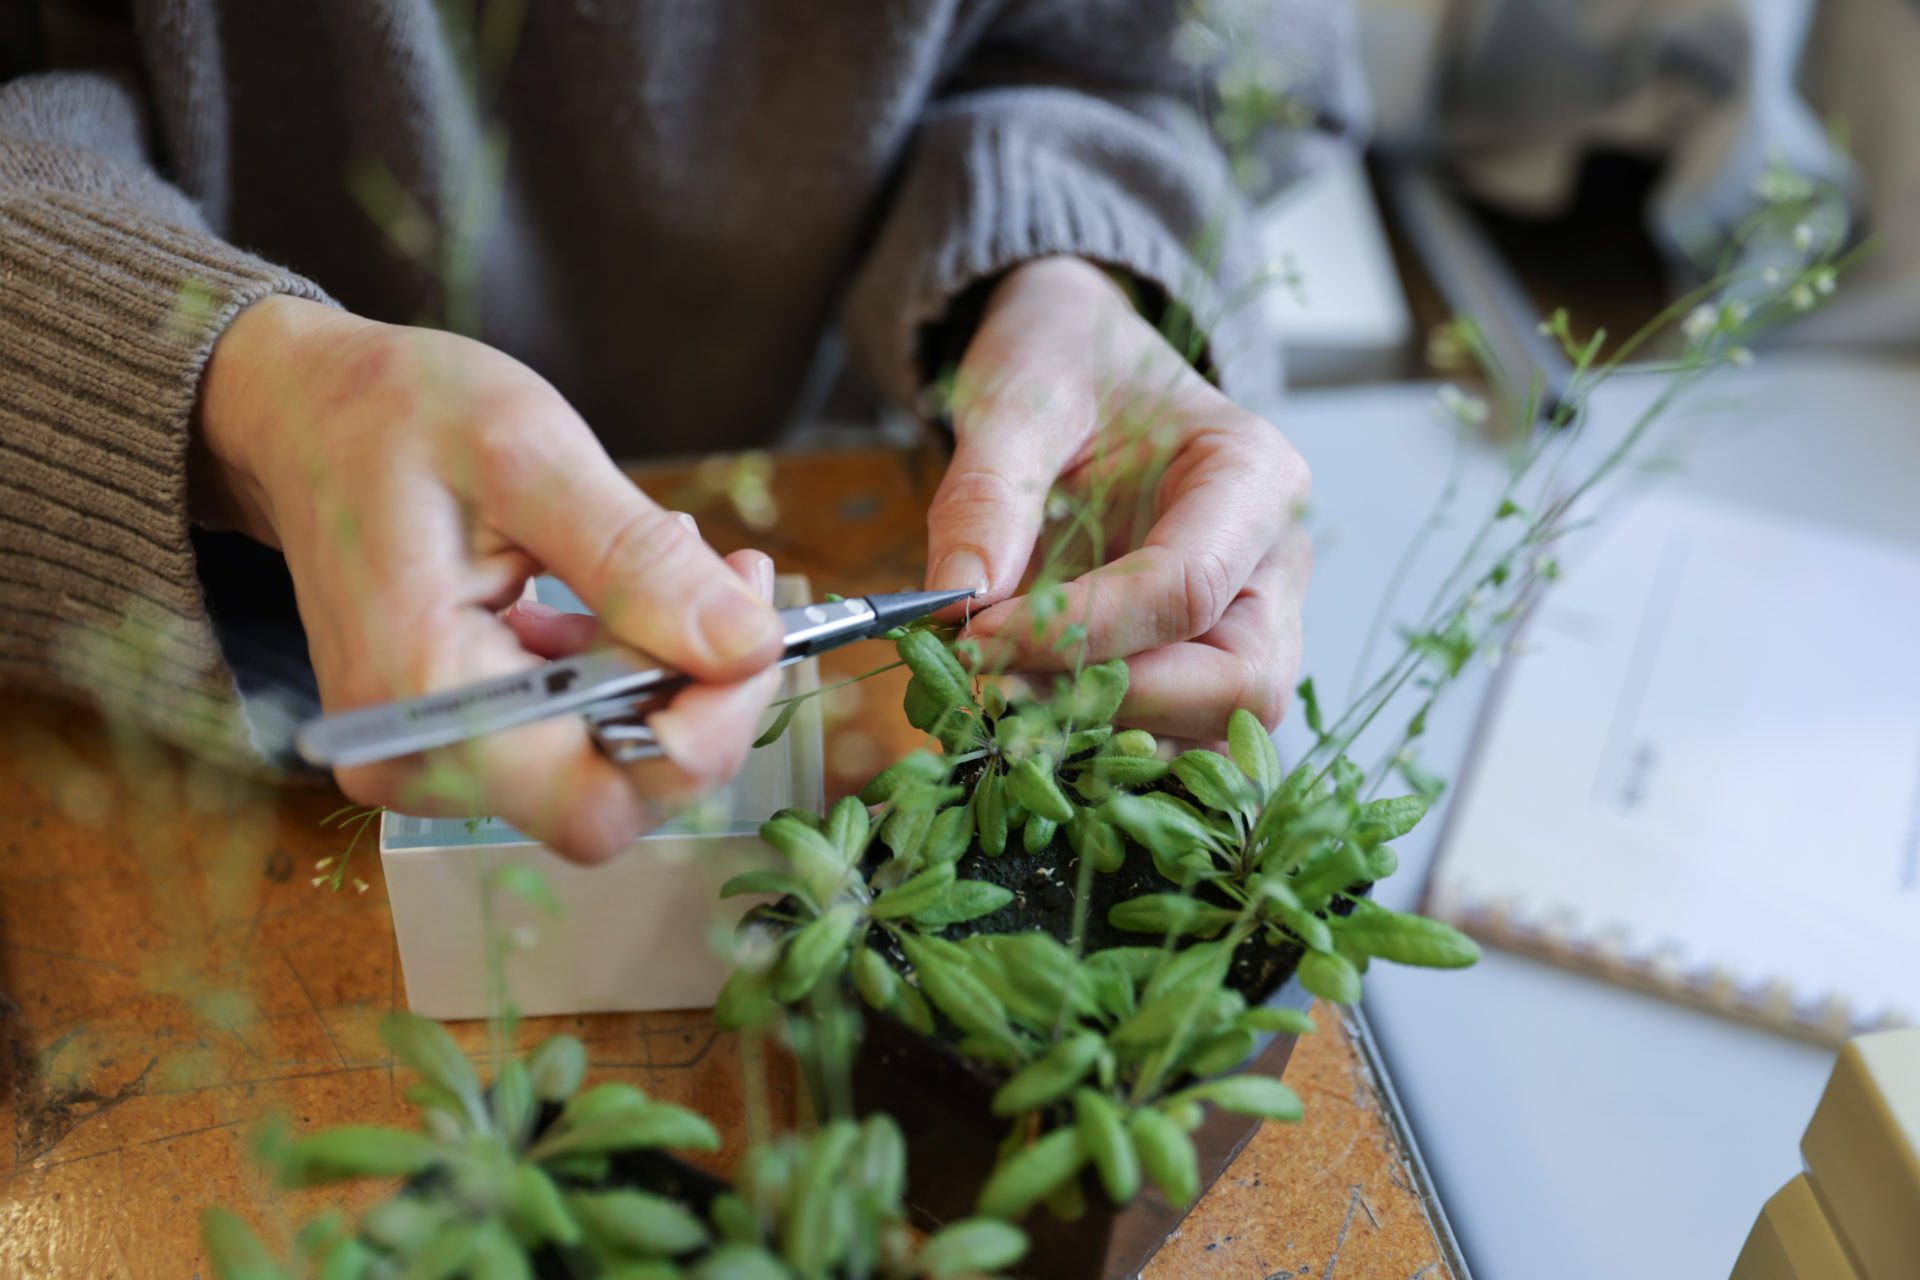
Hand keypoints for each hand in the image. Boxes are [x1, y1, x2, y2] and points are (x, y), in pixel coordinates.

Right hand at [191, 296, 785, 860]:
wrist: (302, 413)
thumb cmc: (395, 415)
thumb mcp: (531, 456)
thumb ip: (640, 561)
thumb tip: (748, 645)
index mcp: (423, 697)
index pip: (604, 797)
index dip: (707, 731)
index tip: (758, 626)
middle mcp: (418, 761)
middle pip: (615, 792)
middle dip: (697, 696)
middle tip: (732, 578)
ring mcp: (431, 759)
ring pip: (605, 766)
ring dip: (664, 673)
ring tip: (669, 554)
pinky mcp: (452, 740)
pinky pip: (572, 737)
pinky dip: (622, 671)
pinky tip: (618, 588)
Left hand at [924, 257, 1310, 740]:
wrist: (1082, 364)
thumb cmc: (1064, 364)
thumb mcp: (1015, 398)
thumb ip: (987, 494)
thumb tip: (958, 600)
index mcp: (1252, 475)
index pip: (1186, 589)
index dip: (1078, 633)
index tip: (975, 636)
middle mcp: (1274, 561)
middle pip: (1238, 682)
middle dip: (1113, 701)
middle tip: (999, 680)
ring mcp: (1255, 621)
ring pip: (1219, 729)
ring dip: (1110, 735)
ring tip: (1007, 694)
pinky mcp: (1211, 663)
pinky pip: (1183, 735)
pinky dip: (1107, 742)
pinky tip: (1032, 707)